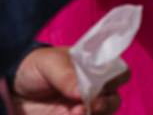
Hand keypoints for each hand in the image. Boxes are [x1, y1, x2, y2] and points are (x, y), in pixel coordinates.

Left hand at [11, 45, 127, 113]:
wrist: (13, 88)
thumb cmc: (36, 67)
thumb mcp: (49, 63)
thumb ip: (66, 74)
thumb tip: (81, 92)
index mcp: (96, 69)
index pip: (119, 74)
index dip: (117, 79)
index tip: (108, 84)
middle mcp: (94, 90)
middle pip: (113, 100)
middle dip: (107, 105)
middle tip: (93, 106)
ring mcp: (82, 108)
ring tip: (75, 112)